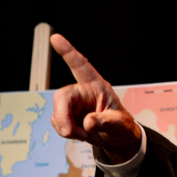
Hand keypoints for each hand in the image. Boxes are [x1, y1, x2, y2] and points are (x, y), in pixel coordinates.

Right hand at [50, 34, 141, 162]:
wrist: (116, 138)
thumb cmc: (121, 125)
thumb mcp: (119, 124)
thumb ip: (105, 122)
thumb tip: (87, 122)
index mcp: (97, 86)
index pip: (81, 65)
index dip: (68, 52)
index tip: (55, 38)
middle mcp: (82, 92)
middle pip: (62, 96)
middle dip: (62, 115)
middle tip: (70, 132)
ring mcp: (73, 104)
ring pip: (57, 112)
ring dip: (66, 127)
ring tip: (84, 134)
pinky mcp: (67, 115)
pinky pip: (58, 122)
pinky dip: (65, 131)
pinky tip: (79, 134)